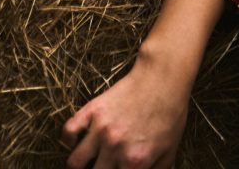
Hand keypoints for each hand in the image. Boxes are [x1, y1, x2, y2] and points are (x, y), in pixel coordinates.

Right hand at [60, 47, 189, 168]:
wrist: (164, 77)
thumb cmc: (171, 113)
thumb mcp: (170, 148)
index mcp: (135, 161)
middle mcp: (115, 147)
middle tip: (104, 164)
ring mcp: (101, 128)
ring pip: (74, 162)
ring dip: (80, 165)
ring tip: (88, 161)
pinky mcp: (93, 110)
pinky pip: (68, 131)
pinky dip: (69, 139)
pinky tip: (79, 140)